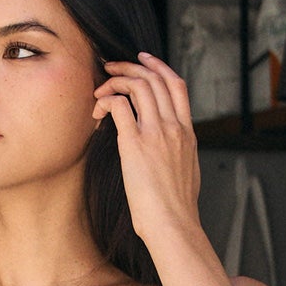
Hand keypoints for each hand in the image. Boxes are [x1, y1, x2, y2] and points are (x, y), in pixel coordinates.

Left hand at [93, 51, 202, 253]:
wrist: (174, 225)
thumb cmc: (176, 209)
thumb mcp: (187, 173)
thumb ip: (179, 154)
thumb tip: (170, 153)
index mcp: (188, 133)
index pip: (177, 85)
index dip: (158, 66)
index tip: (143, 60)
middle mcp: (174, 127)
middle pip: (155, 78)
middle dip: (130, 67)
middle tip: (111, 67)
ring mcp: (156, 133)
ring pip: (138, 86)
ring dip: (115, 80)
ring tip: (100, 87)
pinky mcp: (135, 144)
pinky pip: (119, 105)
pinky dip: (106, 100)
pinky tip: (97, 111)